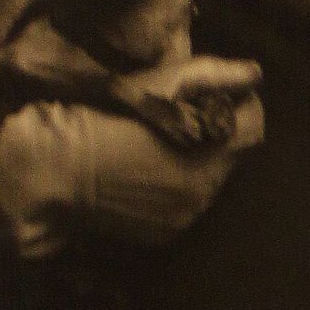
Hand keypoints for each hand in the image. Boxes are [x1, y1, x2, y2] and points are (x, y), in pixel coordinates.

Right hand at [0, 95, 263, 254]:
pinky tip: (141, 174)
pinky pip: (183, 206)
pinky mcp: (165, 235)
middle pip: (231, 157)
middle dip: (215, 137)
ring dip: (194, 165)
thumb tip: (254, 74)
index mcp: (213, 152)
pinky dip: (172, 190)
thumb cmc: (106, 118)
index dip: (239, 107)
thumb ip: (215, 76)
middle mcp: (208, 192)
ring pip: (208, 183)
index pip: (254, 126)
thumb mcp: (159, 84)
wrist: (55, 171)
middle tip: (177, 119)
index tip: (215, 98)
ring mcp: (187, 218)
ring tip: (155, 147)